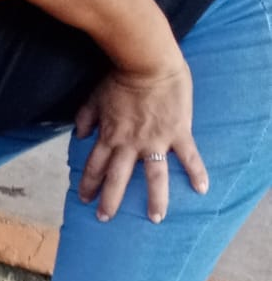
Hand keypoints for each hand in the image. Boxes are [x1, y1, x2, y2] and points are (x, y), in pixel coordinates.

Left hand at [74, 60, 206, 222]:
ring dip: (154, 200)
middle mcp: (129, 144)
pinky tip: (201, 189)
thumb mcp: (94, 98)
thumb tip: (79, 135)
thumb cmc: (120, 77)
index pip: (94, 167)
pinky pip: (188, 157)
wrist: (147, 62)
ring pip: (153, 177)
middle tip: (105, 218)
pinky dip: (196, 172)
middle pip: (117, 179)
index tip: (84, 199)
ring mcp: (155, 141)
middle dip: (109, 201)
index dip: (88, 184)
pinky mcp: (178, 132)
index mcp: (109, 137)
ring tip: (155, 218)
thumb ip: (85, 119)